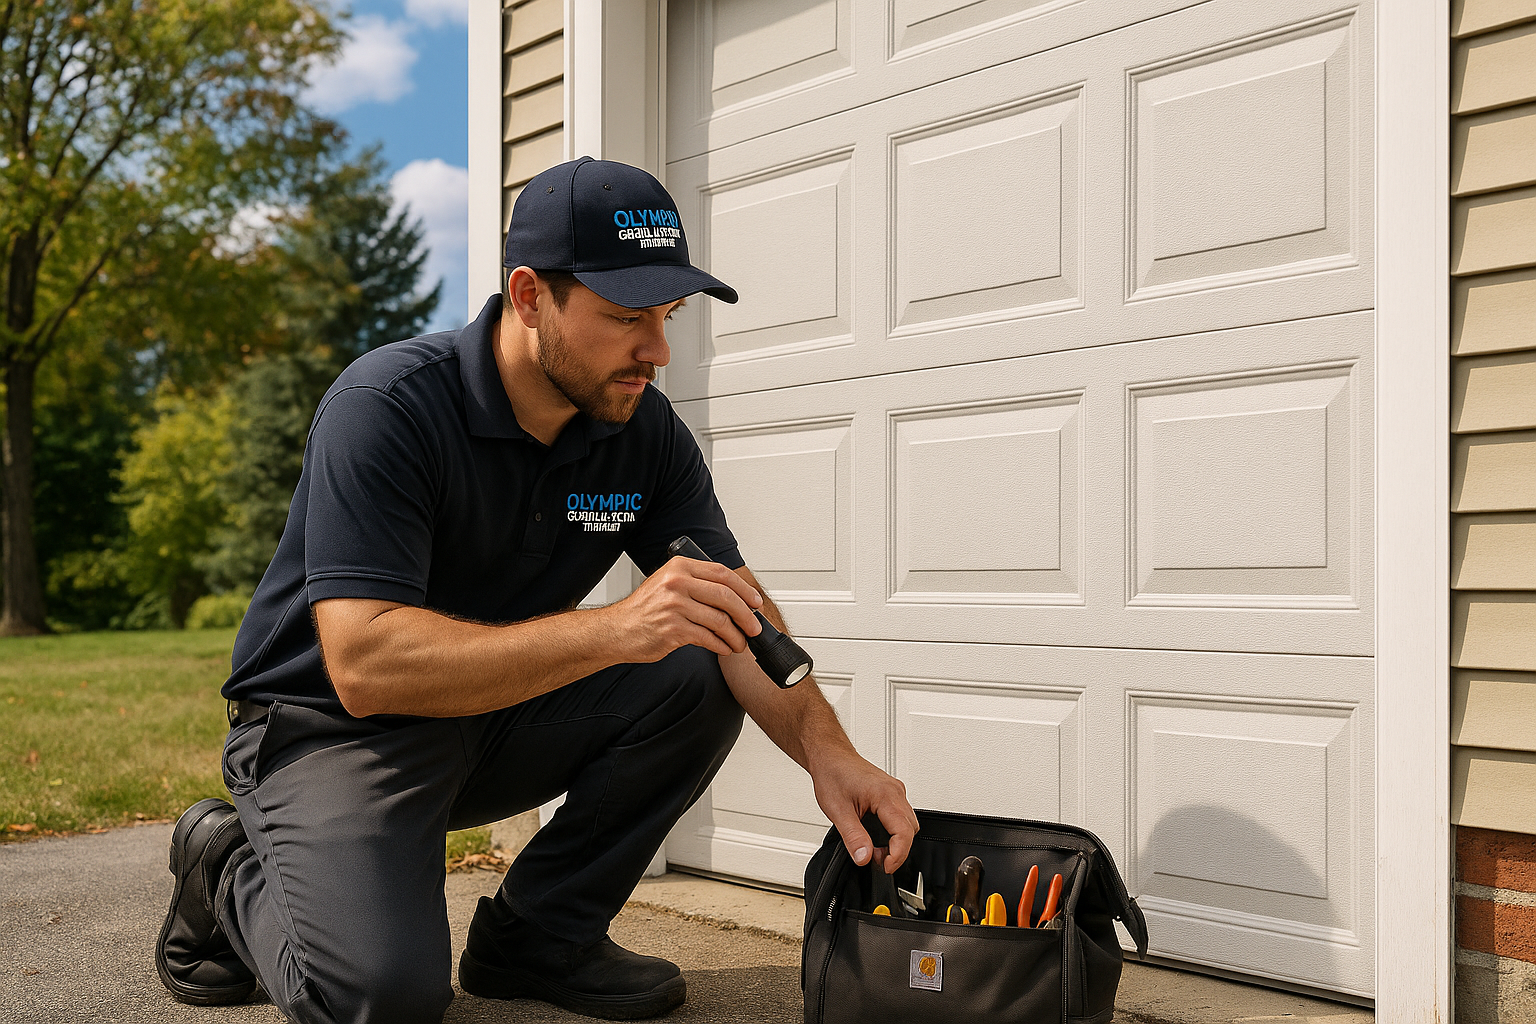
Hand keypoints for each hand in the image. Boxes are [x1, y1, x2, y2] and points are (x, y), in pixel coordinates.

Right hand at [609, 556, 763, 661]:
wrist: (617, 630)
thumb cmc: (644, 610)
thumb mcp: (667, 584)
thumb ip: (696, 584)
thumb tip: (733, 595)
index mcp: (679, 567)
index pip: (722, 573)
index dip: (744, 589)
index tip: (755, 602)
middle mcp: (677, 583)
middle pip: (725, 596)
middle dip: (746, 614)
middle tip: (754, 626)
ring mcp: (674, 606)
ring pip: (719, 620)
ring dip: (736, 635)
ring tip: (740, 642)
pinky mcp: (673, 630)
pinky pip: (708, 638)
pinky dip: (721, 645)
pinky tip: (724, 648)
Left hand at [811, 748, 917, 872]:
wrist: (830, 757)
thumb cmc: (833, 774)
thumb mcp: (838, 811)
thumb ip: (853, 837)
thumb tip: (864, 858)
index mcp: (885, 795)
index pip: (903, 832)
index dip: (897, 855)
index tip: (885, 867)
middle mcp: (895, 791)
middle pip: (910, 830)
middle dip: (897, 850)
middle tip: (876, 859)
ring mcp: (895, 790)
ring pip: (909, 822)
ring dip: (897, 840)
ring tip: (875, 848)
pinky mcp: (892, 791)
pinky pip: (902, 814)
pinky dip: (894, 829)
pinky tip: (878, 834)